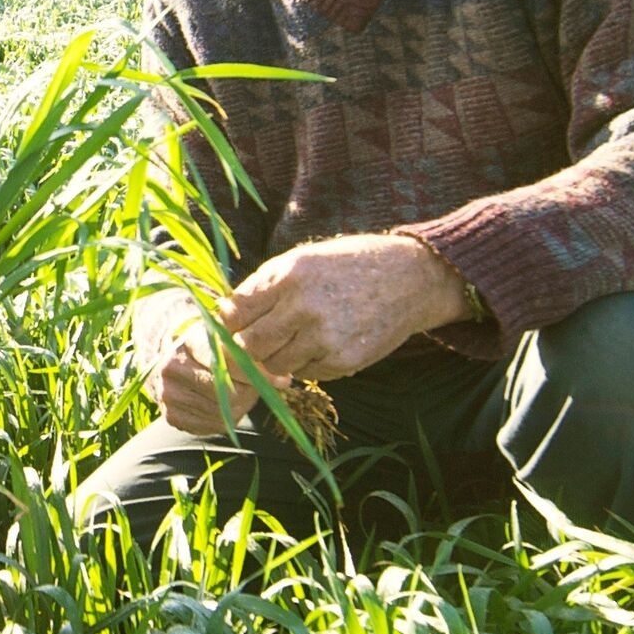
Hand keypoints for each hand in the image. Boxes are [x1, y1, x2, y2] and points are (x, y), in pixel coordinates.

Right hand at [151, 318, 276, 434]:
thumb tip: (285, 381)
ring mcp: (169, 394)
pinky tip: (226, 406)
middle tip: (255, 388)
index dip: (255, 373)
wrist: (176, 359)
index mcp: (188, 341)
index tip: (279, 379)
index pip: (226, 361)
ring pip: (222, 413)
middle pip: (227, 392)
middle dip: (249, 392)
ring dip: (239, 407)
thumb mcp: (231, 339)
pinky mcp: (172, 416)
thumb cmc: (213, 347)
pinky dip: (226, 420)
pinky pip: (211, 426)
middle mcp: (172, 367)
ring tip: (240, 394)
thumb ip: (255, 355)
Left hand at [218, 234, 470, 381]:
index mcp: (288, 275)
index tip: (228, 329)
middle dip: (244, 349)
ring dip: (274, 360)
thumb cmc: (348, 265)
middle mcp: (303, 307)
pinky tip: (319, 345)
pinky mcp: (343, 360)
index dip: (226, 326)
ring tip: (290, 341)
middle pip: (248, 346)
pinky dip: (304, 365)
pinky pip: (305, 373)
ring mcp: (324, 337)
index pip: (234, 314)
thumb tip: (224, 314)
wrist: (409, 279)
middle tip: (252, 345)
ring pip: (273, 366)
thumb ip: (263, 286)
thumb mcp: (302, 260)